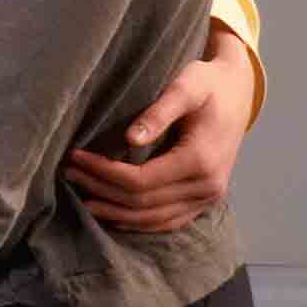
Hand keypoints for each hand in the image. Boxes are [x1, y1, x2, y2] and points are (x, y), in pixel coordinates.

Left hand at [65, 24, 253, 231]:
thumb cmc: (208, 84)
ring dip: (116, 212)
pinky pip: (169, 221)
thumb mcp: (186, 87)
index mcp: (201, 160)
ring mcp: (208, 198)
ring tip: (82, 198)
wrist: (238, 93)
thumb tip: (130, 138)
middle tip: (68, 173)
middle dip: (102, 190)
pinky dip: (140, 222)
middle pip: (144, 203)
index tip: (75, 157)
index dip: (104, 173)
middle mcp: (207, 187)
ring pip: (155, 219)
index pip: (141, 180)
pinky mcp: (205, 200)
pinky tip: (114, 215)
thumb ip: (159, 112)